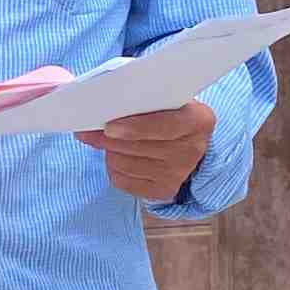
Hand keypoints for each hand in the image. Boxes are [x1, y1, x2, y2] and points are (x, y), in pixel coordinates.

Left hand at [82, 101, 214, 202]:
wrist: (187, 142)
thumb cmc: (169, 114)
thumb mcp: (166, 100)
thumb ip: (142, 99)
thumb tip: (101, 107)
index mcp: (198, 120)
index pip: (165, 126)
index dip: (135, 127)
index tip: (109, 127)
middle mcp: (192, 150)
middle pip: (139, 147)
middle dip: (109, 139)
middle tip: (90, 131)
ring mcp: (179, 173)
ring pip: (127, 164)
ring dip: (109, 152)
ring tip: (107, 142)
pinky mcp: (164, 190)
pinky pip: (124, 182)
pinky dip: (113, 169)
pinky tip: (116, 157)